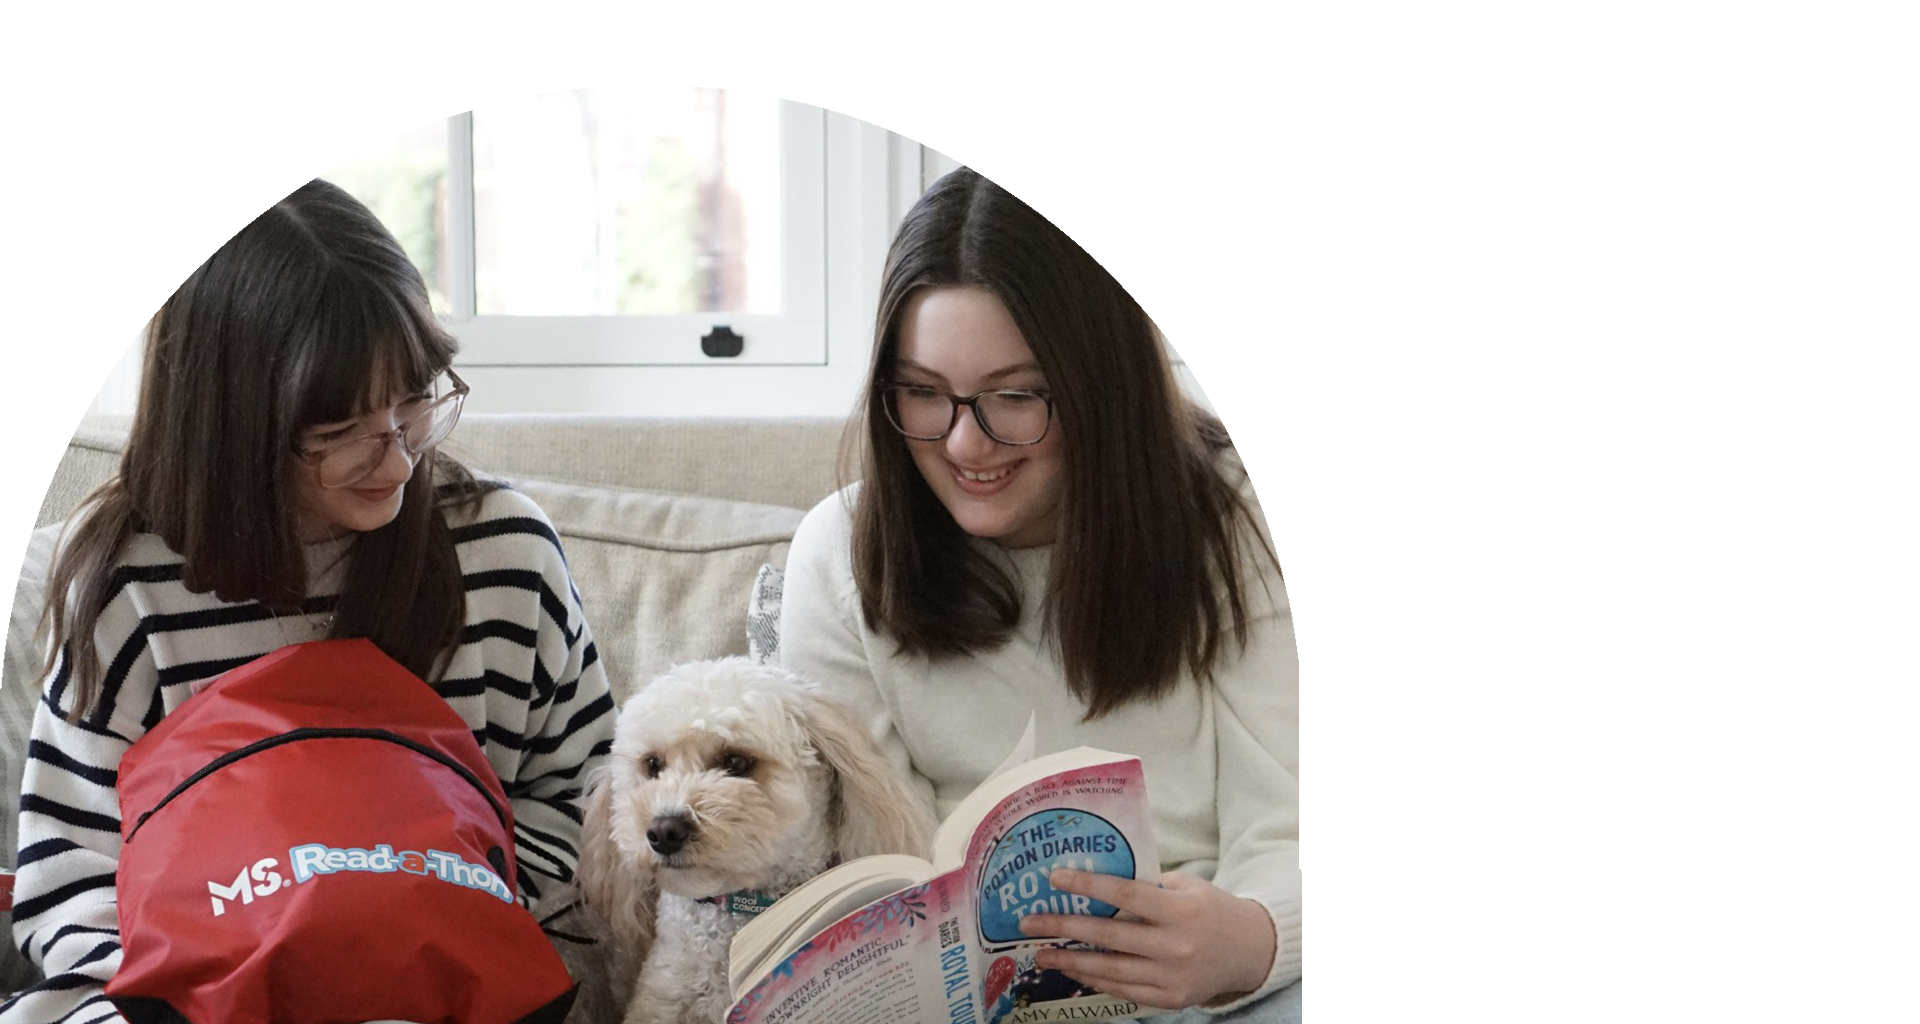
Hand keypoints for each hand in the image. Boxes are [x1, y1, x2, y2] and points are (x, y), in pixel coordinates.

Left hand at [1016, 868, 1275, 1009]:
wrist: (1249, 950)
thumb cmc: (1210, 909)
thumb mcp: (1186, 886)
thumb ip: (1147, 884)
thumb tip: (1097, 874)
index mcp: (1181, 909)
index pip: (1125, 894)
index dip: (1088, 885)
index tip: (1055, 878)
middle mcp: (1176, 945)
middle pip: (1109, 936)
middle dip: (1065, 928)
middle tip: (1030, 922)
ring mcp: (1173, 976)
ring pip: (1110, 969)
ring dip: (1071, 962)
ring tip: (1042, 954)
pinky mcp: (1171, 999)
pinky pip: (1124, 990)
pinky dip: (1097, 980)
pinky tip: (1075, 971)